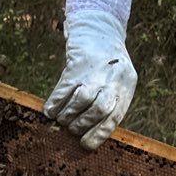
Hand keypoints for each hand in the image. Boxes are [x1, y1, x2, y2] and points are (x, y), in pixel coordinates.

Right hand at [44, 7, 136, 148]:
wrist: (98, 29)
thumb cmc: (106, 64)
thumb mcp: (117, 81)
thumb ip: (110, 103)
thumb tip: (88, 134)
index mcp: (126, 85)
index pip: (115, 116)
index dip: (99, 134)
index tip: (85, 145)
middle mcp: (114, 77)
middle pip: (99, 109)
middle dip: (82, 124)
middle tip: (72, 129)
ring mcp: (96, 70)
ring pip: (82, 99)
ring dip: (68, 115)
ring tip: (62, 120)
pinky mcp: (78, 63)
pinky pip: (65, 89)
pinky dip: (56, 103)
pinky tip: (49, 112)